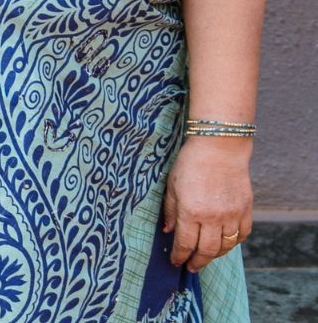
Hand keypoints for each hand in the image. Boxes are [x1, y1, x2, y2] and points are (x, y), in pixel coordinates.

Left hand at [164, 136, 252, 271]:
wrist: (219, 147)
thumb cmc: (190, 163)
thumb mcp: (172, 185)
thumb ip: (171, 211)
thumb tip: (168, 231)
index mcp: (191, 211)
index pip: (185, 243)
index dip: (180, 256)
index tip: (176, 262)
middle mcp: (213, 217)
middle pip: (207, 251)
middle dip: (198, 262)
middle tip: (191, 267)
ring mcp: (232, 214)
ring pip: (226, 246)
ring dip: (215, 255)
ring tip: (206, 256)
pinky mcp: (246, 209)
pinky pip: (243, 234)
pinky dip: (234, 242)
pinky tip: (226, 243)